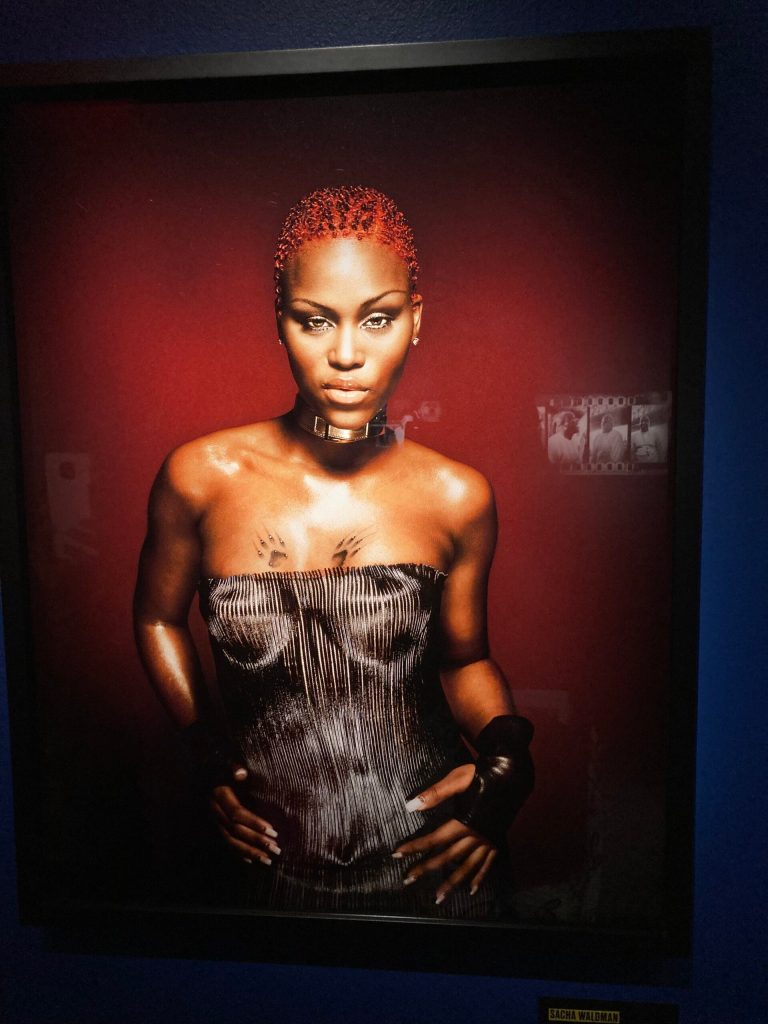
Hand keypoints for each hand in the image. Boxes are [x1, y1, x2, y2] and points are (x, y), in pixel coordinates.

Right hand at [210, 764, 281, 867]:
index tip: (273, 830)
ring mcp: (214, 822)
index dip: (254, 823)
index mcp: (219, 796)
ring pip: (231, 842)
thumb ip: (235, 769)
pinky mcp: (215, 828)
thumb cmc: (224, 771)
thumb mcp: (228, 766)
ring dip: (250, 852)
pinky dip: (239, 854)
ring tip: (268, 860)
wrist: (207, 777)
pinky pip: (226, 845)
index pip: (237, 813)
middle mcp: (215, 812)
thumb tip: (241, 773)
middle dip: (256, 841)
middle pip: (236, 831)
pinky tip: (252, 860)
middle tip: (276, 849)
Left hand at [392, 764, 496, 904]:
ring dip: (452, 883)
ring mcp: (488, 840)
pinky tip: (471, 890)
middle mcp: (476, 835)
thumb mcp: (456, 780)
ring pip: (468, 867)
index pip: (434, 839)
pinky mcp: (497, 840)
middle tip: (408, 879)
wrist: (512, 773)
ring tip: (438, 897)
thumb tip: (411, 806)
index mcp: (464, 821)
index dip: (415, 846)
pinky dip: (480, 878)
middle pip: (448, 857)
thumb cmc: (481, 773)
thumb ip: (435, 794)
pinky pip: (488, 864)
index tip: (397, 854)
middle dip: (427, 868)